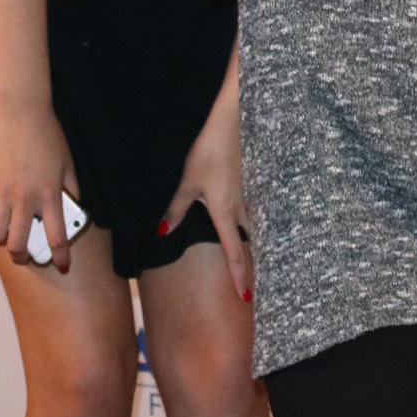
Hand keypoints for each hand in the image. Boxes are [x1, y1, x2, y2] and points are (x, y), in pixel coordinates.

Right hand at [0, 103, 78, 273]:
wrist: (22, 113)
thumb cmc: (49, 136)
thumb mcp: (69, 164)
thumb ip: (71, 189)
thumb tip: (74, 208)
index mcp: (50, 195)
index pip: (57, 237)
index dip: (60, 255)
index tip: (62, 265)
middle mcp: (26, 199)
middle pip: (20, 245)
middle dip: (23, 256)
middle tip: (25, 254)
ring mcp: (3, 192)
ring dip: (3, 239)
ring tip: (8, 234)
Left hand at [161, 93, 253, 303]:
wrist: (231, 118)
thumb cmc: (207, 149)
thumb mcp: (185, 181)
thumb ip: (175, 208)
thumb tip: (163, 233)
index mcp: (224, 210)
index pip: (235, 252)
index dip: (240, 277)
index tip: (247, 298)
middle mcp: (241, 205)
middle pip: (249, 241)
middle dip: (249, 262)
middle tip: (250, 283)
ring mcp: (249, 191)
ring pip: (253, 223)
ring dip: (252, 240)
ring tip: (252, 255)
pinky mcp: (250, 177)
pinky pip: (252, 206)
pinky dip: (251, 219)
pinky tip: (249, 218)